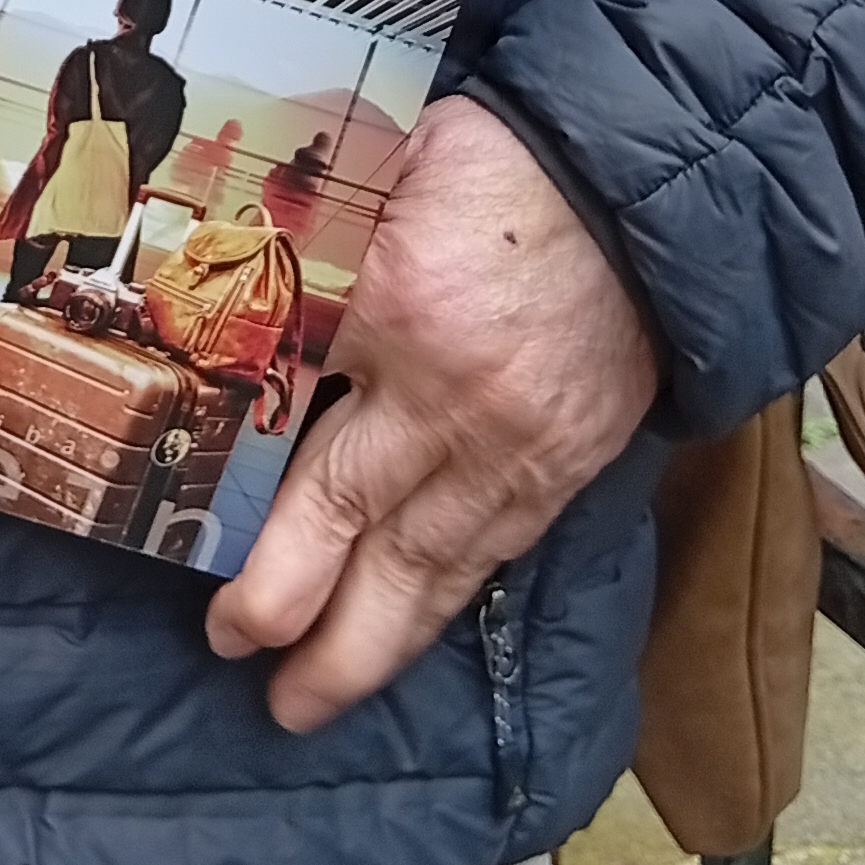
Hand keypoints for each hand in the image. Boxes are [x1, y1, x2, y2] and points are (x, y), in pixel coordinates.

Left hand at [207, 98, 658, 733]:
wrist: (643, 183)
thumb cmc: (499, 164)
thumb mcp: (386, 184)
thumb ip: (327, 257)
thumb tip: (248, 306)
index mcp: (399, 318)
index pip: (311, 448)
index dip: (266, 535)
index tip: (221, 583)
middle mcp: (456, 404)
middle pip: (368, 536)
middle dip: (304, 620)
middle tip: (249, 674)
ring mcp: (521, 445)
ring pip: (438, 569)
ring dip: (374, 645)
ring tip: (316, 700)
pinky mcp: (572, 463)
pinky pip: (500, 550)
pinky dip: (450, 602)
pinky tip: (411, 635)